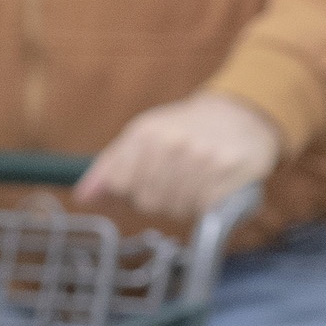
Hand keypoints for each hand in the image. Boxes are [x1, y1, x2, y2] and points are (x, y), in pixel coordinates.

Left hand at [78, 92, 280, 224]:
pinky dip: (208, 206)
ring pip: (176, 209)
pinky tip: (214, 187)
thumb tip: (82, 198)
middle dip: (162, 197)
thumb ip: (110, 167)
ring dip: (186, 203)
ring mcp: (202, 160)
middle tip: (180, 177)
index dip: (134, 189)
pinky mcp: (229, 176)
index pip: (121, 185)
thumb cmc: (187, 129)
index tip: (151, 176)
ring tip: (198, 180)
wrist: (242, 115)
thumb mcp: (144, 136)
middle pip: (148, 201)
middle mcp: (172, 144)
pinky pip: (204, 210)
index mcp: (146, 133)